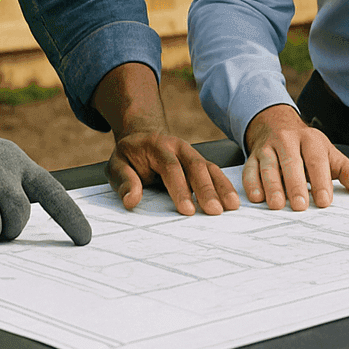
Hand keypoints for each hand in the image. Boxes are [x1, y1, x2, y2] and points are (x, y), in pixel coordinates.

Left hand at [106, 131, 239, 214]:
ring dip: (221, 187)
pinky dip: (224, 185)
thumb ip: (124, 182)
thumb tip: (131, 201)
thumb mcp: (117, 165)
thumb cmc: (129, 156)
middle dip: (206, 189)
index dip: (180, 189)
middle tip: (214, 211)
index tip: (187, 210)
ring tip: (231, 207)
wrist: (142, 136)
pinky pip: (214, 171)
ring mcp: (191, 153)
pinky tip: (231, 200)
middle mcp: (178, 147)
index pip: (171, 167)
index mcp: (157, 146)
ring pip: (209, 167)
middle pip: (195, 166)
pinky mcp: (199, 161)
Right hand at [242, 104, 348, 209]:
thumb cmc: (306, 146)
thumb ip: (348, 172)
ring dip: (272, 186)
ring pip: (269, 166)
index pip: (316, 160)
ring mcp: (268, 148)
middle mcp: (288, 141)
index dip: (321, 181)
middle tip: (300, 206)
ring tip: (277, 205)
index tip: (324, 201)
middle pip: (291, 163)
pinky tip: (256, 197)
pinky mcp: (252, 156)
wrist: (275, 123)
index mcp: (311, 140)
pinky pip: (250, 169)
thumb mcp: (329, 154)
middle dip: (295, 185)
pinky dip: (251, 183)